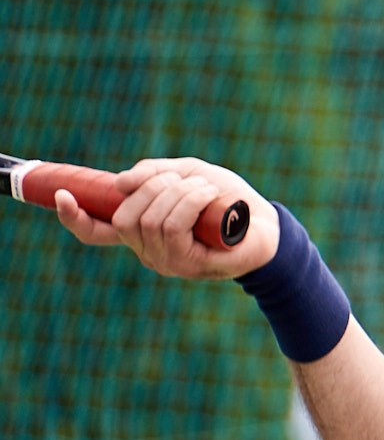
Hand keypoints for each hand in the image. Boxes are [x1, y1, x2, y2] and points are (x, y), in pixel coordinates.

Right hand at [54, 157, 280, 279]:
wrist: (266, 226)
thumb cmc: (225, 201)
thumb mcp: (188, 175)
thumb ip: (155, 174)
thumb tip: (120, 183)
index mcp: (139, 232)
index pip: (95, 233)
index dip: (73, 217)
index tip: (61, 194)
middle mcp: (146, 250)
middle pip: (126, 216)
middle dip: (154, 187)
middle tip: (184, 179)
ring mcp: (166, 261)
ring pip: (151, 219)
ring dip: (178, 192)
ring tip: (205, 187)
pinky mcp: (188, 265)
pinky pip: (173, 226)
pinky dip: (190, 201)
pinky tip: (209, 196)